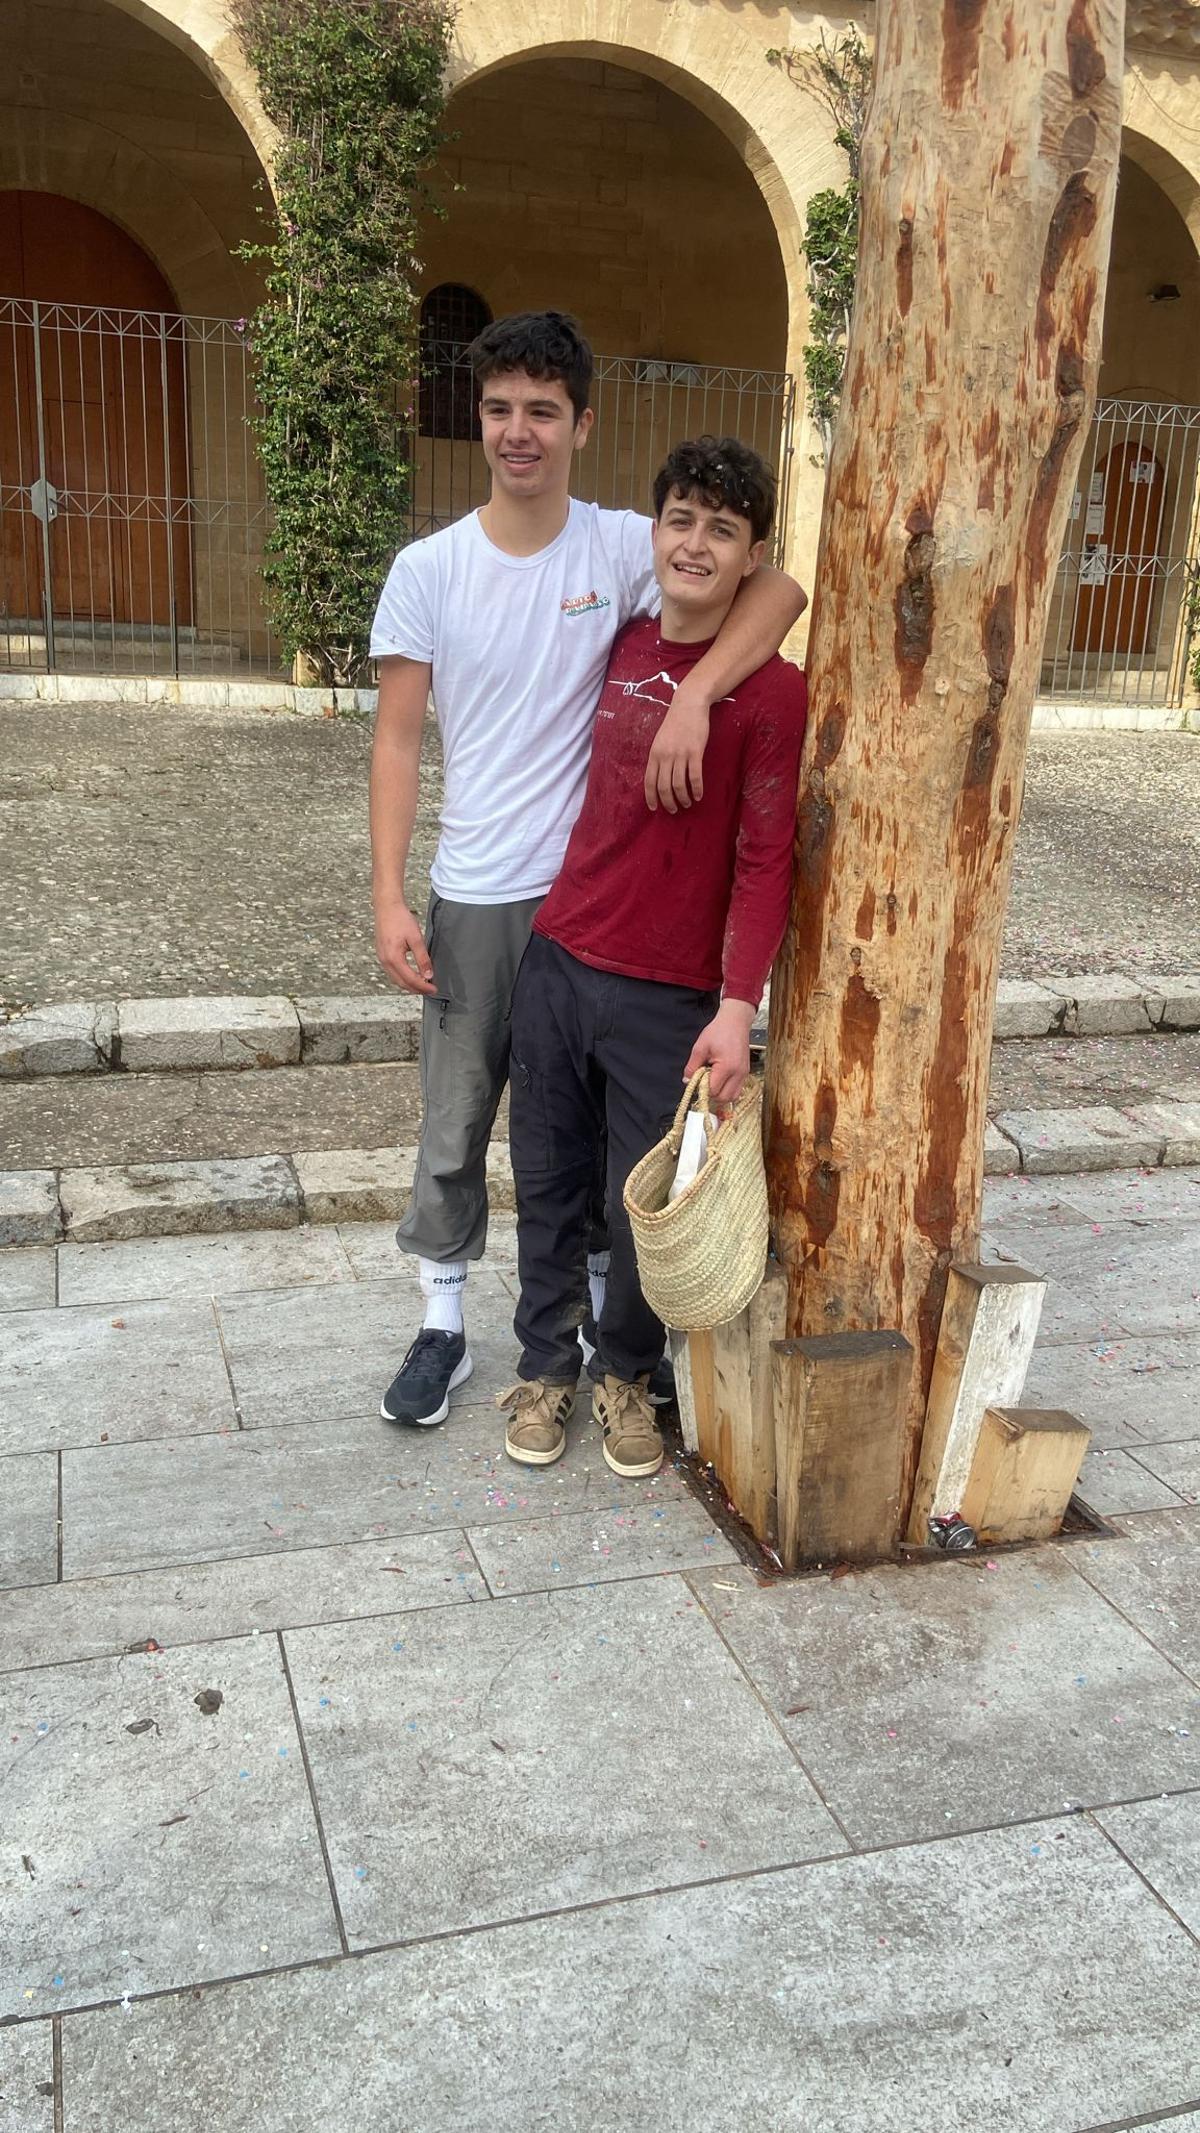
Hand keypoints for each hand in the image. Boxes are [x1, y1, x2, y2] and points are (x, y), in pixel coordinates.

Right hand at [375, 897, 436, 994]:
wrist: (387, 906)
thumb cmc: (400, 919)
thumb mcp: (416, 939)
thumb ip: (422, 958)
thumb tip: (428, 975)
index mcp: (393, 958)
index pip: (410, 979)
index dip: (423, 987)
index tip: (433, 989)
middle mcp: (385, 961)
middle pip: (401, 983)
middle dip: (416, 989)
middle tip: (430, 989)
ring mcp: (382, 958)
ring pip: (396, 979)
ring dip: (409, 985)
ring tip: (422, 985)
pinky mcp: (382, 954)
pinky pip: (391, 972)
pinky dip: (402, 978)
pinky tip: (410, 975)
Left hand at [644, 683, 710, 813]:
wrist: (689, 704)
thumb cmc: (675, 722)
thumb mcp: (660, 740)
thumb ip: (659, 757)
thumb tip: (659, 777)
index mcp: (654, 754)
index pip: (649, 781)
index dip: (651, 797)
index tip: (654, 808)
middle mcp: (665, 756)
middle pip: (664, 787)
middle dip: (668, 802)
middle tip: (674, 810)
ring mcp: (680, 754)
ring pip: (679, 785)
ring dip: (683, 798)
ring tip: (687, 803)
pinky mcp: (695, 752)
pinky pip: (695, 777)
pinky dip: (697, 789)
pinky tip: (699, 795)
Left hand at [683, 998, 754, 1103]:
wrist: (735, 1021)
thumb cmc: (718, 1031)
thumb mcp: (700, 1047)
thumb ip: (692, 1067)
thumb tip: (687, 1081)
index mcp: (727, 1067)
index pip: (713, 1090)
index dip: (702, 1088)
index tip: (696, 1081)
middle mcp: (738, 1073)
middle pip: (724, 1098)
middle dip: (711, 1094)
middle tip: (703, 1083)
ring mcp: (744, 1073)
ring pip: (732, 1097)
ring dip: (720, 1094)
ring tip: (712, 1082)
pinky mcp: (745, 1072)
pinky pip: (737, 1089)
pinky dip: (727, 1089)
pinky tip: (720, 1079)